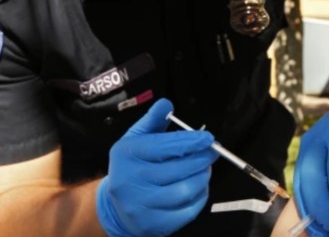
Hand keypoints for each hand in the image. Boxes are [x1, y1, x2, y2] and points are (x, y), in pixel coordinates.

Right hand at [96, 98, 219, 236]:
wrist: (116, 207)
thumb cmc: (133, 166)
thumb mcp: (136, 140)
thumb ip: (152, 121)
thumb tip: (166, 103)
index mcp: (127, 155)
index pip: (164, 146)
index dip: (190, 141)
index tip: (209, 138)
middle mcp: (130, 181)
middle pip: (178, 169)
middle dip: (201, 159)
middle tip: (212, 152)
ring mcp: (141, 206)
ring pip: (185, 190)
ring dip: (202, 177)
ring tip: (204, 169)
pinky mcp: (154, 225)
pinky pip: (188, 211)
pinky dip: (200, 197)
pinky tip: (198, 187)